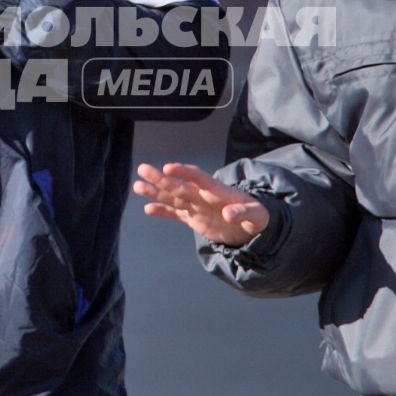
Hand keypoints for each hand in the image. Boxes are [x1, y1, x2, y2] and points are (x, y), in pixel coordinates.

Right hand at [133, 162, 271, 247]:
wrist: (253, 227)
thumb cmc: (258, 216)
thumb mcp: (257, 215)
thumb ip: (244, 212)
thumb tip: (229, 213)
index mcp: (218, 191)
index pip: (199, 178)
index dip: (184, 172)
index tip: (169, 167)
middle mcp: (203, 196)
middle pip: (179, 185)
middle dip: (161, 178)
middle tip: (143, 169)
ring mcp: (196, 206)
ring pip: (172, 197)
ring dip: (155, 191)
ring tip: (137, 185)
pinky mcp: (193, 218)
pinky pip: (175, 213)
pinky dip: (162, 211)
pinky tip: (148, 209)